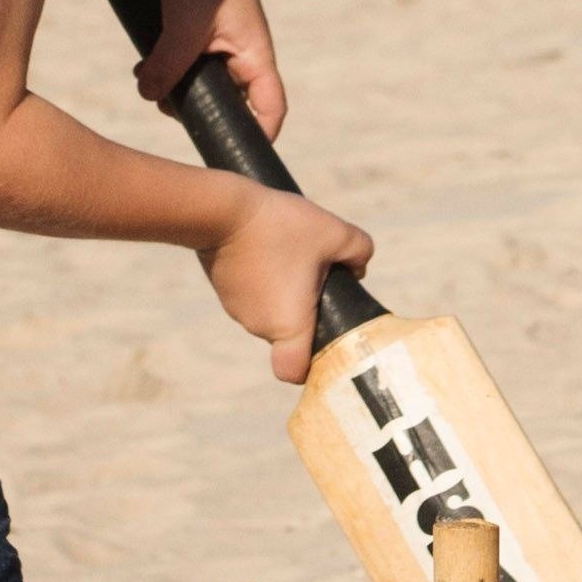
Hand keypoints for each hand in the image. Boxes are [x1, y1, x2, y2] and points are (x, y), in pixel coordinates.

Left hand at [139, 0, 286, 144]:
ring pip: (204, 84)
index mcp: (257, 55)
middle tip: (167, 105)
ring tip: (150, 79)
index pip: (270, 109)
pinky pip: (189, 63)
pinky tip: (145, 65)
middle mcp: (244, 54)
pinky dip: (169, 69)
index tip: (231, 149)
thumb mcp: (183, 25)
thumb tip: (149, 95)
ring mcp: (223, 44)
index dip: (258, 134)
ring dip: (178, 87)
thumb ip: (168, 64)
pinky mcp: (201, 33)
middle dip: (199, 110)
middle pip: (231, 103)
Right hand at [206, 187, 372, 380]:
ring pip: (270, 312)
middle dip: (305, 312)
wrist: (222, 210)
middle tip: (317, 276)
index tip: (323, 338)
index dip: (310, 365)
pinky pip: (253, 296)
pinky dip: (263, 281)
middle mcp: (260, 326)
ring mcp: (237, 310)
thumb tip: (360, 268)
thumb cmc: (280, 227)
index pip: (294, 372)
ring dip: (283, 293)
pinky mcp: (224, 291)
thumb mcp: (334, 232)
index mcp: (289, 326)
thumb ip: (360, 252)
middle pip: (288, 335)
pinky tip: (268, 251)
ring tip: (290, 256)